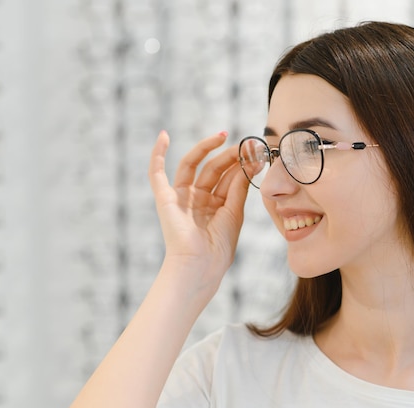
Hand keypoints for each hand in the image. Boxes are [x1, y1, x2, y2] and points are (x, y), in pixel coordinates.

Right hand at [148, 130, 248, 293]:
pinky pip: (157, 174)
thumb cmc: (220, 246)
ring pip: (194, 166)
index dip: (241, 164)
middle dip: (230, 156)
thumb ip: (238, 186)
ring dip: (208, 149)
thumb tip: (251, 162)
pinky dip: (157, 154)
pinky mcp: (165, 199)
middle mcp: (198, 199)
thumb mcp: (234, 212)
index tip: (257, 152)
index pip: (229, 178)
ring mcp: (181, 197)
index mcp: (215, 205)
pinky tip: (164, 136)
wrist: (201, 265)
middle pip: (214, 169)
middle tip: (246, 144)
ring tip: (225, 136)